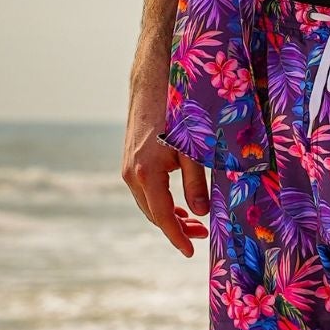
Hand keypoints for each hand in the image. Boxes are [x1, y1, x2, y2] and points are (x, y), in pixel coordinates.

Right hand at [122, 82, 207, 256]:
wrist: (154, 78)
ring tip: (194, 221)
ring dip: (168, 214)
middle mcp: (131, 174)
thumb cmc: (180, 109)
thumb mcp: (194, 145)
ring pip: (148, 202)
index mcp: (146, 173)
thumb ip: (197, 181)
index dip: (177, 236)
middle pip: (153, 213)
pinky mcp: (130, 158)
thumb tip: (201, 213)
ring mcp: (128, 166)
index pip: (162, 216)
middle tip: (201, 234)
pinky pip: (145, 189)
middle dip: (176, 227)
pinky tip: (178, 201)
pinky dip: (161, 199)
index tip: (191, 251)